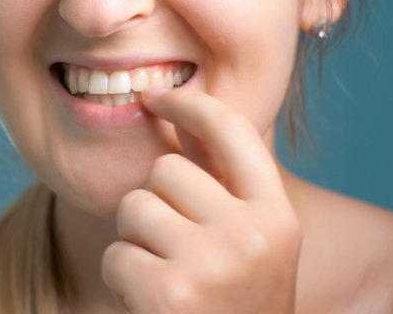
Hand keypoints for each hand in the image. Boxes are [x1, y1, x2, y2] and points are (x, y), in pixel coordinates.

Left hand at [101, 89, 301, 312]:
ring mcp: (211, 265)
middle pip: (165, 169)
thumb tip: (175, 120)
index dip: (190, 104)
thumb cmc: (232, 298)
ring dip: (137, 239)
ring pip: (134, 207)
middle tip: (174, 246)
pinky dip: (123, 276)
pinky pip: (115, 253)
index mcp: (276, 215)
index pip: (232, 129)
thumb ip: (221, 186)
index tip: (159, 98)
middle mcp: (251, 235)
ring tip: (166, 274)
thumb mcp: (249, 241)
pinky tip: (151, 300)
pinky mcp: (168, 294)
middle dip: (156, 201)